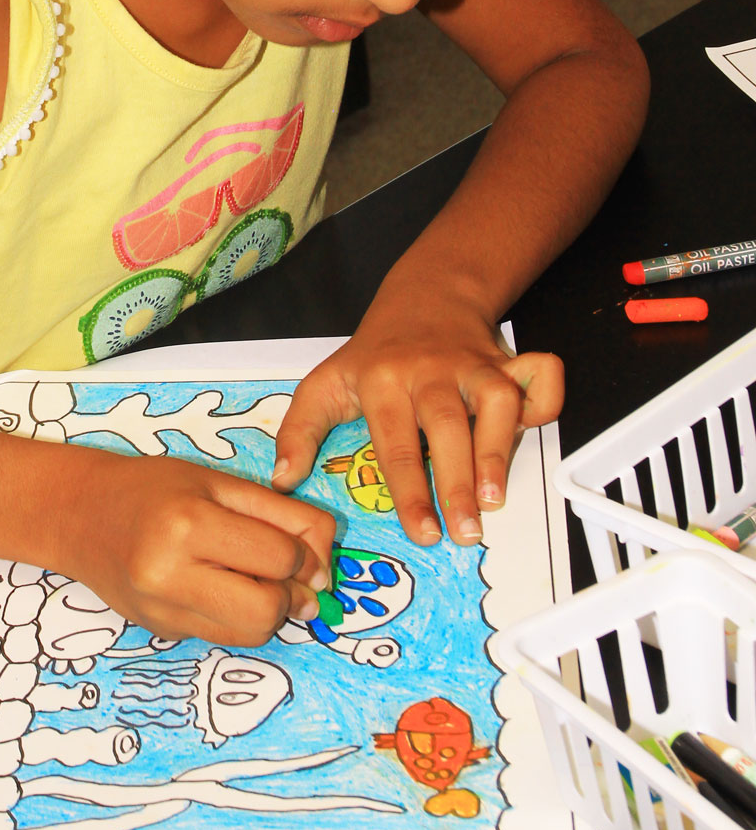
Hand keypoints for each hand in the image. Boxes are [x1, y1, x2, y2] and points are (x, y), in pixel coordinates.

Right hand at [62, 450, 338, 644]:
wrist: (79, 514)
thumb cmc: (153, 487)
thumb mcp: (218, 481)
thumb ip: (279, 514)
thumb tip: (325, 564)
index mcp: (189, 523)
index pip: (279, 557)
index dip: (305, 556)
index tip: (303, 549)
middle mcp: (171, 574)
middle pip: (268, 611)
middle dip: (290, 594)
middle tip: (285, 574)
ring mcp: (162, 610)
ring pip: (250, 634)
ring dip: (269, 611)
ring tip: (253, 579)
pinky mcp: (161, 632)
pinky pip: (224, 637)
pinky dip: (239, 618)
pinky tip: (224, 589)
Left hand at [270, 299, 562, 548]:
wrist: (423, 296)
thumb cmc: (375, 354)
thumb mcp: (326, 382)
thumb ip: (300, 429)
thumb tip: (284, 479)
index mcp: (381, 381)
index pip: (395, 442)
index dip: (409, 491)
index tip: (421, 533)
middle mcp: (428, 371)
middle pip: (446, 426)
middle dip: (456, 482)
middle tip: (464, 532)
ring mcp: (471, 364)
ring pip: (495, 402)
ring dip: (499, 451)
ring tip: (494, 500)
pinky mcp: (506, 361)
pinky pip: (538, 377)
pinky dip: (545, 400)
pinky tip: (534, 433)